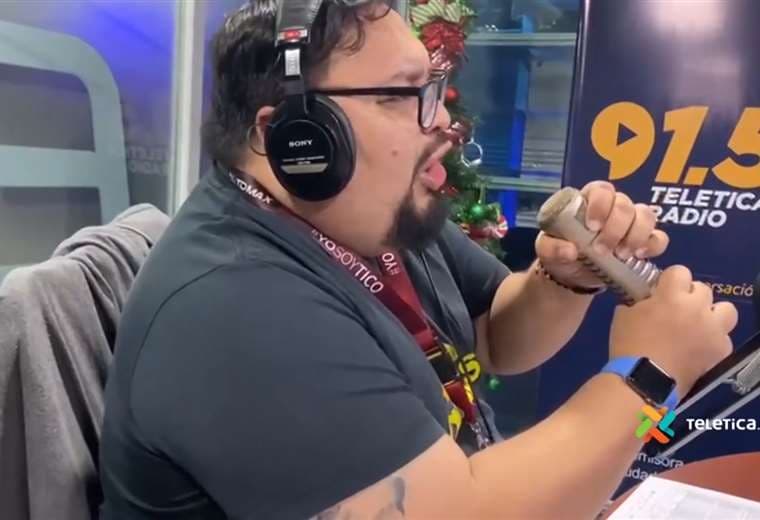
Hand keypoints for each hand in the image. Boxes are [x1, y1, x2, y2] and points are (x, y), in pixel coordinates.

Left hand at [535, 181, 669, 289]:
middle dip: (616, 228)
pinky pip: (659, 237)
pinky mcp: (643, 242)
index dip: (600, 205)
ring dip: (635, 235)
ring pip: (646, 215)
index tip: (592, 227)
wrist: (571, 274)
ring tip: (620, 254)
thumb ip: (552, 249)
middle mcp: (612, 207)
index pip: (601, 189)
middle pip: (625, 204)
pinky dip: (653, 244)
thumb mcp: (546, 250)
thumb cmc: (559, 252)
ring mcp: (630, 223)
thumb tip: (570, 250)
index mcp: (588, 200)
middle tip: (602, 249)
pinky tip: (639, 255)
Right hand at [610, 265, 737, 398]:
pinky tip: (698, 348)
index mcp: (671, 296)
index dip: (669, 281)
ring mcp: (712, 329)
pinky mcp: (721, 349)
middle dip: (689, 297)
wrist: (644, 381)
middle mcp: (697, 308)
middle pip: (702, 289)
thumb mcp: (624, 316)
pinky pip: (723, 337)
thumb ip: (640, 302)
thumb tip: (646, 300)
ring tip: (697, 325)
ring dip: (711, 313)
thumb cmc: (628, 346)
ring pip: (725, 309)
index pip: (680, 271)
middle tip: (675, 311)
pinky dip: (712, 340)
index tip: (660, 291)